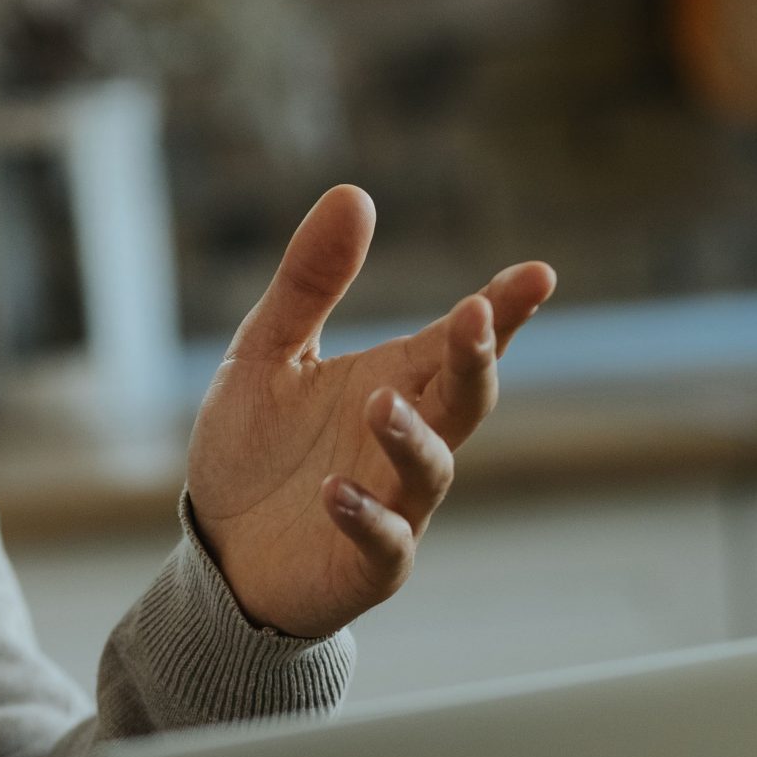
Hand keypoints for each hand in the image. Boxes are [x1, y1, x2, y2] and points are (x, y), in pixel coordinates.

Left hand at [185, 185, 555, 637]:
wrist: (218, 551)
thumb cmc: (254, 449)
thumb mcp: (265, 352)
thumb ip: (309, 283)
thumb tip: (354, 193)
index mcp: (395, 381)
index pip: (459, 341)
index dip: (503, 309)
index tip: (538, 275)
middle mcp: (408, 440)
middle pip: (465, 398)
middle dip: (476, 359)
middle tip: (475, 317)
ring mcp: (395, 504)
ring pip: (432, 469)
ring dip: (411, 435)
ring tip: (378, 402)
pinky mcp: (366, 563)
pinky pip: (383, 541)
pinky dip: (366, 516)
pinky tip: (333, 492)